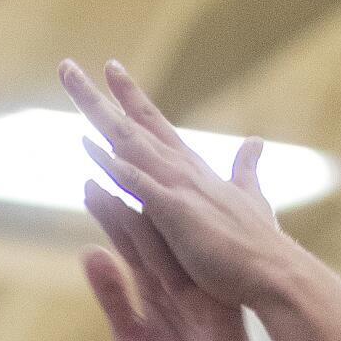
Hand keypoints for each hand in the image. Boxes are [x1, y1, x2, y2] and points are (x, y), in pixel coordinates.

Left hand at [60, 57, 293, 311]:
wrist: (274, 272)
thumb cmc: (261, 243)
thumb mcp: (252, 198)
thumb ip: (247, 169)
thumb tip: (255, 142)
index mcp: (192, 169)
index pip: (154, 125)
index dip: (131, 98)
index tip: (110, 70)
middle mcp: (181, 169)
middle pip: (131, 125)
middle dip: (98, 97)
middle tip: (66, 68)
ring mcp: (178, 188)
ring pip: (129, 143)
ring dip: (98, 115)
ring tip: (70, 88)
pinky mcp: (176, 213)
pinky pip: (138, 184)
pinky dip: (114, 163)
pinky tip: (89, 146)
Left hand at [81, 186, 262, 340]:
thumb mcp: (133, 339)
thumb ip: (114, 298)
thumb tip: (90, 253)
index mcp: (161, 291)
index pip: (132, 246)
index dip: (111, 216)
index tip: (88, 184)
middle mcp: (180, 282)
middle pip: (148, 233)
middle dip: (125, 199)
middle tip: (103, 160)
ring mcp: (199, 291)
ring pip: (167, 243)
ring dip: (144, 210)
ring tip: (121, 175)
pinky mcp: (214, 304)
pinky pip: (191, 267)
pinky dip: (173, 242)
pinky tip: (156, 215)